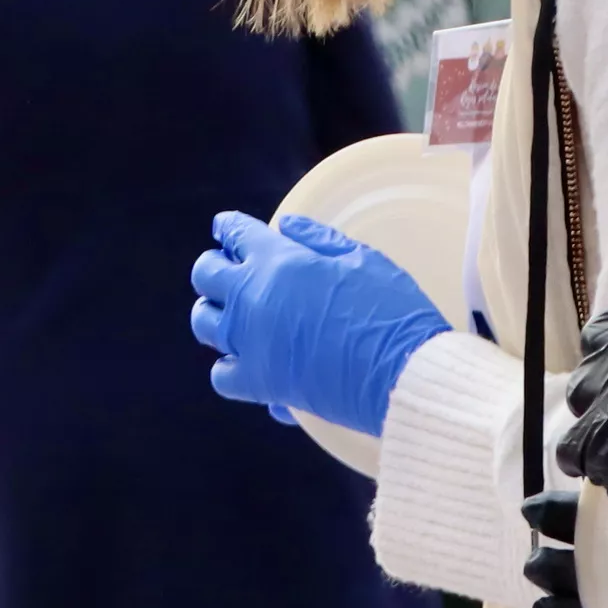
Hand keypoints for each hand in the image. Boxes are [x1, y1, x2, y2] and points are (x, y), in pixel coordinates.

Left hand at [190, 211, 447, 435]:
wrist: (403, 372)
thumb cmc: (392, 311)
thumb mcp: (362, 260)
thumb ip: (318, 239)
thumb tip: (284, 224)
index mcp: (278, 261)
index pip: (236, 233)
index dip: (228, 228)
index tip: (225, 228)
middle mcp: (253, 298)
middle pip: (205, 275)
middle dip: (213, 267)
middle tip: (226, 270)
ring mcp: (250, 342)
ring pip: (204, 323)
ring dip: (214, 314)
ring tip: (229, 315)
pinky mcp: (258, 382)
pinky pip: (222, 375)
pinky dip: (230, 367)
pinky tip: (245, 361)